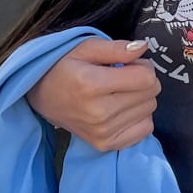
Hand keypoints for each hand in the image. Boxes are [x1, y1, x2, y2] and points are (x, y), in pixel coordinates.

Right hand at [24, 38, 160, 151]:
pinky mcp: (105, 144)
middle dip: (143, 81)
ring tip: (119, 92)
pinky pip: (144, 130)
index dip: (143, 66)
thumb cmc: (64, 68)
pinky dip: (139, 117)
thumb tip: (143, 47)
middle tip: (124, 77)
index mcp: (92, 84)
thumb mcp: (85, 48)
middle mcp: (99, 112)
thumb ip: (116, 48)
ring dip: (140, 98)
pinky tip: (123, 109)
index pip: (146, 78)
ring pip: (149, 110)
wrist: (42, 97)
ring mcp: (102, 132)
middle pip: (150, 94)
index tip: (130, 64)